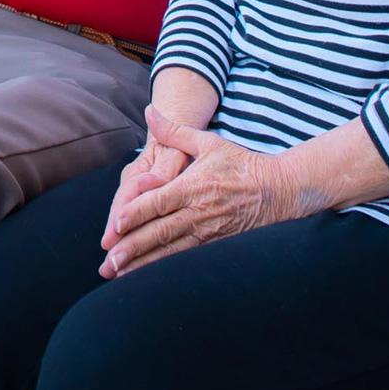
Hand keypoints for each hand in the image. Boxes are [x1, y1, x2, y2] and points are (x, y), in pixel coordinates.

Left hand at [99, 106, 292, 278]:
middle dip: (133, 247)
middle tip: (110, 261)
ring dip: (144, 264)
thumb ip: (174, 131)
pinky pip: (185, 259)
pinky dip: (165, 269)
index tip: (116, 224)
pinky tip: (148, 278)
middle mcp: (198, 212)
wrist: (278, 190)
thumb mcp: (207, 142)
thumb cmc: (240, 164)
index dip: (137, 213)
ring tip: (121, 274)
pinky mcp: (215, 245)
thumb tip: (149, 111)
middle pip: (161, 232)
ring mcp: (207, 232)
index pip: (159, 202)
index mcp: (192, 186)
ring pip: (170, 251)